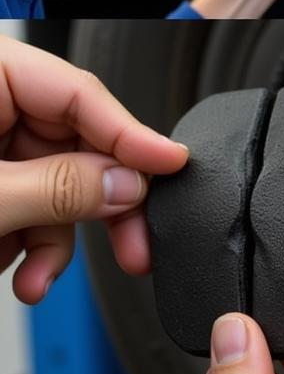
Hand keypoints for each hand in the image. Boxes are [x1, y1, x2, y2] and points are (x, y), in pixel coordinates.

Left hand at [0, 36, 187, 301]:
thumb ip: (58, 188)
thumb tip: (127, 184)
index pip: (81, 93)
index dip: (133, 136)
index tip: (175, 166)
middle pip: (74, 143)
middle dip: (98, 205)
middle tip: (135, 245)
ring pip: (53, 182)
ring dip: (56, 239)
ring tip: (40, 279)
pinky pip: (25, 202)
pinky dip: (27, 242)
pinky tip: (18, 270)